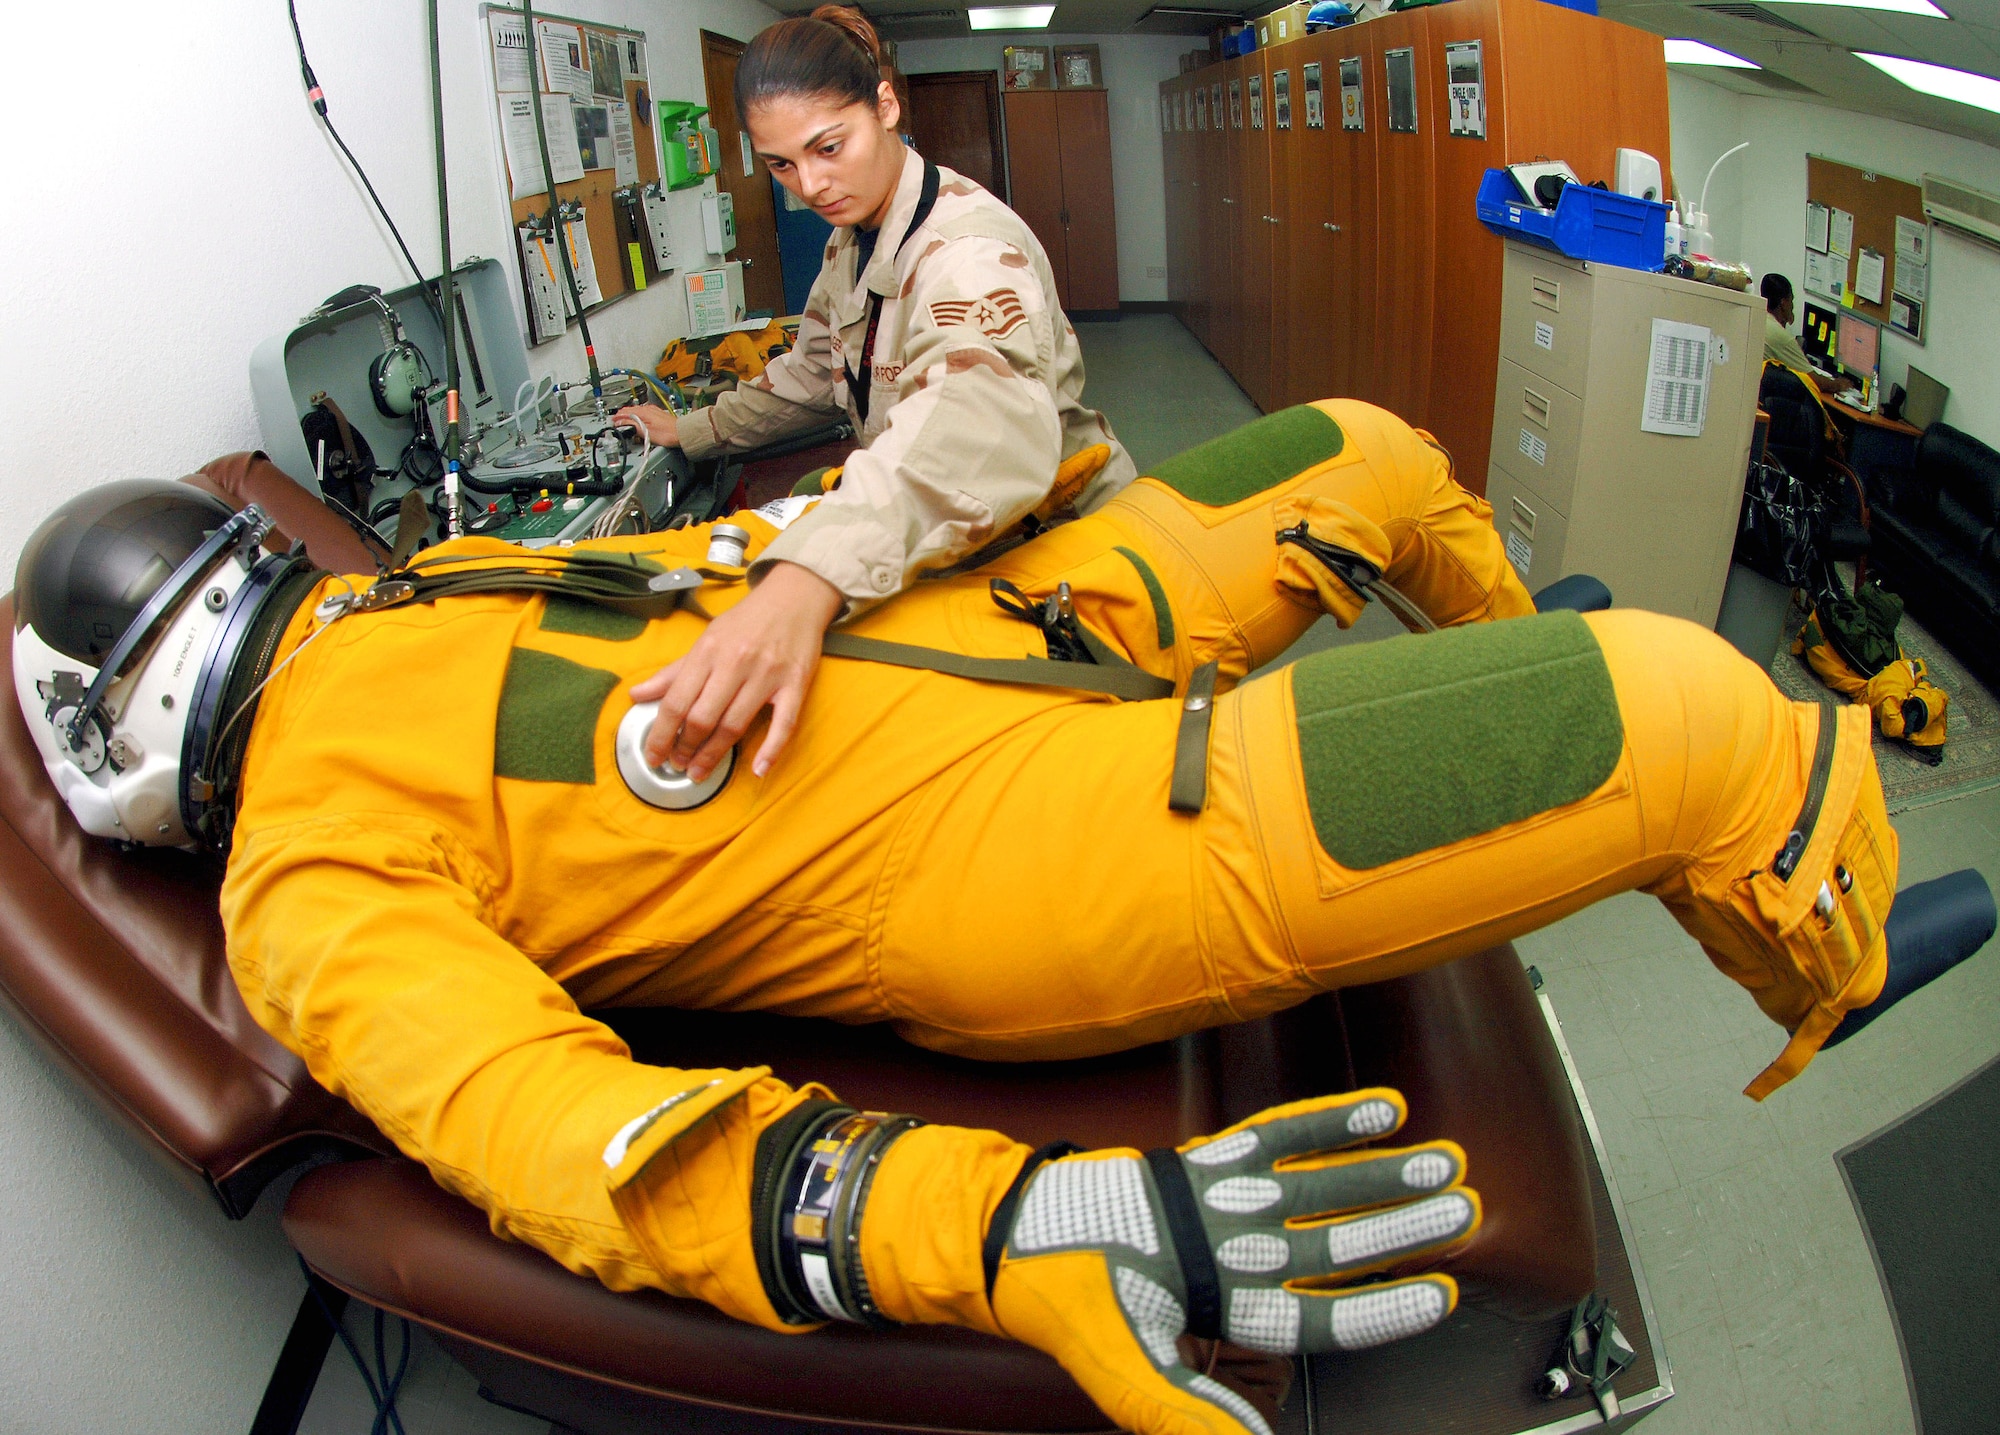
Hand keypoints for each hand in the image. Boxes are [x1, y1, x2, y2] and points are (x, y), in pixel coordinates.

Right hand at [613, 403, 679, 447]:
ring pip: (637, 411)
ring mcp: (654, 411)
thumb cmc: (667, 433)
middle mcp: (648, 409)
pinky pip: (644, 413)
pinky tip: (640, 418)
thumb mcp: (645, 432)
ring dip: (630, 415)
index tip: (613, 420)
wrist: (682, 433)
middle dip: (623, 414)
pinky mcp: (659, 415)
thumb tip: (621, 423)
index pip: (626, 412)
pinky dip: (638, 415)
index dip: (618, 417)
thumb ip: (632, 426)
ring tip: (626, 419)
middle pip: (631, 410)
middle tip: (617, 419)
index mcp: (643, 412)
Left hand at [630, 560, 842, 780]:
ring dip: (714, 754)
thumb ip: (672, 672)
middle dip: (685, 748)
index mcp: (708, 651)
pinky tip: (758, 769)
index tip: (654, 755)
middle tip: (678, 765)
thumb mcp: (705, 640)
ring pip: (735, 724)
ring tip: (699, 771)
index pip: (676, 701)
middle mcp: (735, 663)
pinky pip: (784, 724)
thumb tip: (636, 695)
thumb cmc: (746, 622)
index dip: (660, 734)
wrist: (794, 598)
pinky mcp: (795, 684)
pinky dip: (771, 750)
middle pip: (703, 718)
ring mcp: (767, 675)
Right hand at [989, 1090, 1478, 1434]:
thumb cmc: (1067, 1311)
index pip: (1326, 1318)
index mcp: (1229, 1314)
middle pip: (1339, 1244)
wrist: (1013, 1236)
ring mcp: (1224, 1206)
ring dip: (1382, 1173)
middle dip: (1403, 1225)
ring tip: (1444, 1160)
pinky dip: (1330, 1121)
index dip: (1385, 1308)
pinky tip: (1382, 1109)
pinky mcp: (1202, 1161)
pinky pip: (1278, 1135)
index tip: (1443, 1292)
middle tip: (1464, 1206)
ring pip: (1321, 1187)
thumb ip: (1196, 1415)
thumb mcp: (1133, 1381)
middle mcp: (1239, 1258)